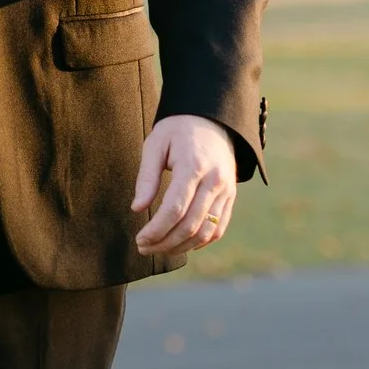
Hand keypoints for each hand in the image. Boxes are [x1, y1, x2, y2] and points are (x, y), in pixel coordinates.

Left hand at [132, 113, 237, 256]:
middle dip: (164, 242)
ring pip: (205, 232)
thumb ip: (147, 177)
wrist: (211, 120)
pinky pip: (218, 229)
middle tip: (143, 247)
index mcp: (194, 166)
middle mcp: (215, 181)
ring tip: (158, 248)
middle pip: (190, 225)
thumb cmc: (177, 131)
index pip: (175, 208)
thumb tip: (137, 208)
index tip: (140, 238)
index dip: (156, 229)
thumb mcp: (155, 144)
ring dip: (181, 247)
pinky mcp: (231, 197)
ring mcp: (226, 191)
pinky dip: (200, 242)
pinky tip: (181, 244)